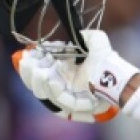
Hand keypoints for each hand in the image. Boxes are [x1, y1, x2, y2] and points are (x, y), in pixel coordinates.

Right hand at [13, 29, 139, 120]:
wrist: (115, 73)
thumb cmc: (105, 58)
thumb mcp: (95, 40)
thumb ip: (83, 35)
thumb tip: (71, 36)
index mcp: (61, 70)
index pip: (38, 70)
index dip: (28, 64)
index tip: (23, 55)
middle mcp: (60, 84)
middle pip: (35, 84)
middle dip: (27, 73)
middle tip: (26, 62)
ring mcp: (65, 95)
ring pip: (43, 93)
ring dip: (36, 81)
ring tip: (38, 70)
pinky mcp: (72, 104)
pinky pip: (58, 100)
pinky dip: (52, 90)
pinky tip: (51, 79)